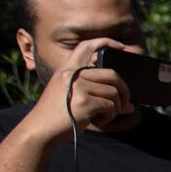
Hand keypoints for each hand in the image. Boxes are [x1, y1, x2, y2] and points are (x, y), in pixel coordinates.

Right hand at [20, 38, 135, 143]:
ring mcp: (78, 87)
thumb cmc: (57, 115)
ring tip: (103, 116)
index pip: (87, 46)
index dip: (106, 42)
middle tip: (124, 103)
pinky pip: (110, 106)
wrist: (39, 129)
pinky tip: (97, 121)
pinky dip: (108, 116)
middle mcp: (73, 74)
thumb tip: (131, 105)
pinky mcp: (84, 101)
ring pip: (114, 93)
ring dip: (115, 108)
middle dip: (124, 90)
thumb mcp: (72, 97)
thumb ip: (98, 95)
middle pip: (112, 74)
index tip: (121, 47)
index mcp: (67, 69)